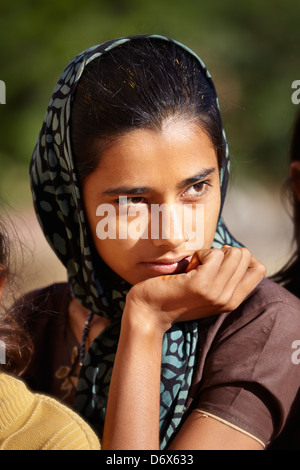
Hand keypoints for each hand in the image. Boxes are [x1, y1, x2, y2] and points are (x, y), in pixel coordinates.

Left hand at [125, 246, 265, 333]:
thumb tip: (236, 253)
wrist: (148, 312)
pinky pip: (215, 254)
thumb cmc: (174, 297)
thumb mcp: (207, 292)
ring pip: (234, 252)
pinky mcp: (201, 284)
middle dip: (224, 252)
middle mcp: (228, 299)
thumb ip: (224, 279)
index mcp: (233, 301)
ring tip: (195, 266)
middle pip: (245, 256)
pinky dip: (201, 253)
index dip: (241, 257)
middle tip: (203, 264)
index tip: (220, 262)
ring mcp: (216, 292)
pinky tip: (188, 267)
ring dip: (212, 252)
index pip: (259, 268)